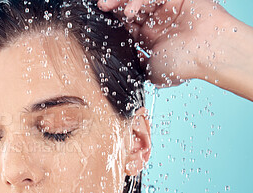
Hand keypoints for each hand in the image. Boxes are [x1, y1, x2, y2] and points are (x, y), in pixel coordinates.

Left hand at [97, 0, 252, 100]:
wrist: (207, 53)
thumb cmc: (182, 65)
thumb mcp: (151, 71)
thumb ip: (137, 65)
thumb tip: (123, 65)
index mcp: (150, 38)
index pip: (126, 25)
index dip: (113, 21)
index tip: (100, 20)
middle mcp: (156, 21)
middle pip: (129, 8)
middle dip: (113, 6)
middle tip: (101, 6)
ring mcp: (165, 8)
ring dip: (120, 0)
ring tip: (107, 6)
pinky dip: (138, 0)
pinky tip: (131, 11)